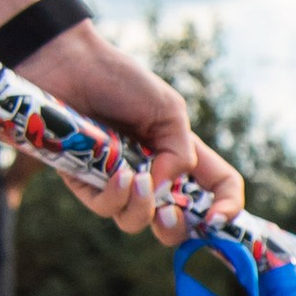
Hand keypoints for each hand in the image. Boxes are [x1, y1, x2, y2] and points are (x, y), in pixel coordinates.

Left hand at [32, 19, 244, 243]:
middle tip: (171, 214)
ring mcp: (118, 182)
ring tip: (136, 178)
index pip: (217, 189)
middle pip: (176, 222)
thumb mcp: (168, 110)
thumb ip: (179, 154)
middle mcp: (153, 173)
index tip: (216, 220)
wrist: (68, 65)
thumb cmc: (120, 80)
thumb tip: (164, 191)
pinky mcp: (86, 182)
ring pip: (137, 222)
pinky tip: (116, 172)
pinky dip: (115, 196)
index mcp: (180, 153)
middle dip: (177, 229)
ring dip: (142, 207)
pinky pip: (106, 208)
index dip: (227, 208)